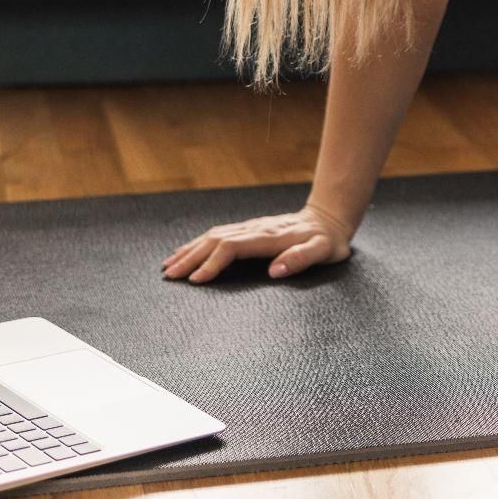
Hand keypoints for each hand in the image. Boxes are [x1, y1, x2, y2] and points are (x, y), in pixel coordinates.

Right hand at [162, 203, 355, 282]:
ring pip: (212, 235)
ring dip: (189, 250)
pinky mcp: (248, 228)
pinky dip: (198, 243)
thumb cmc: (327, 241)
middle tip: (170, 276)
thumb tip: (275, 271)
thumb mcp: (323, 251)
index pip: (232, 247)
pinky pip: (217, 234)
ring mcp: (249, 227)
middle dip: (191, 258)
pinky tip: (187, 251)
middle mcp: (254, 228)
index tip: (197, 280)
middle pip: (214, 240)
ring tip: (169, 265)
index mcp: (269, 237)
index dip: (212, 263)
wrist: (328, 219)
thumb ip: (301, 259)